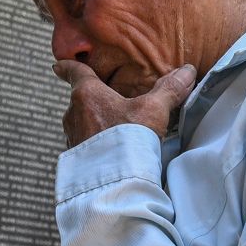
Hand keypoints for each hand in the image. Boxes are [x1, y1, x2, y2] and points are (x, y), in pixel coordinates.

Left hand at [53, 61, 196, 147]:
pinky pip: (84, 144)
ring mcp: (72, 137)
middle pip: (80, 99)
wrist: (112, 181)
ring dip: (94, 122)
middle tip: (105, 99)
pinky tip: (110, 150)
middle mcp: (73, 114)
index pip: (74, 73)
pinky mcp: (75, 159)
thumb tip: (186, 72)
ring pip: (81, 122)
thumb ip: (169, 90)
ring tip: (112, 128)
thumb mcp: (153, 110)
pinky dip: (95, 143)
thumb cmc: (128, 139)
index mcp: (87, 94)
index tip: (59, 65)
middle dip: (91, 99)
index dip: (68, 66)